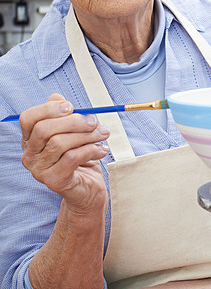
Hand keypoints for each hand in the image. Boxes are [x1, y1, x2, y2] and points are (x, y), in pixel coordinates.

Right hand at [20, 93, 109, 214]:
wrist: (88, 190)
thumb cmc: (80, 158)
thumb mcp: (73, 133)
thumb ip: (64, 115)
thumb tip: (59, 98)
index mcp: (30, 140)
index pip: (28, 118)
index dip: (48, 109)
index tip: (71, 106)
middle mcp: (30, 155)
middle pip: (44, 130)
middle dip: (73, 121)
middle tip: (94, 121)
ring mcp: (39, 170)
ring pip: (59, 143)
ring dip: (86, 135)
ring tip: (103, 134)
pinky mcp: (54, 181)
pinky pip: (72, 158)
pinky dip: (90, 149)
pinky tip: (102, 149)